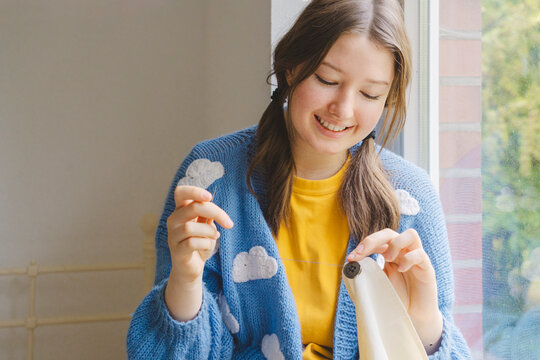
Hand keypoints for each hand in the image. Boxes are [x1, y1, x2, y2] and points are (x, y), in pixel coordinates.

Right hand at [164, 185, 232, 320]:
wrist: (191, 269)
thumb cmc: (199, 244)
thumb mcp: (206, 226)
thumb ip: (208, 215)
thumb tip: (213, 208)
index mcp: (181, 210)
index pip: (180, 192)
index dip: (194, 191)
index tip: (210, 197)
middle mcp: (173, 220)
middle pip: (193, 208)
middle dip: (215, 213)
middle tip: (229, 223)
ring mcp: (173, 236)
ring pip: (191, 227)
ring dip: (209, 232)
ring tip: (213, 238)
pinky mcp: (177, 251)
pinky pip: (192, 243)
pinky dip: (205, 244)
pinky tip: (207, 248)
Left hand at [346, 228, 442, 349]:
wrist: (414, 317)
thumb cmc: (396, 298)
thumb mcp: (378, 284)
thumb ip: (367, 274)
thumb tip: (350, 267)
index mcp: (389, 253)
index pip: (376, 240)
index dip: (362, 245)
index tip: (351, 258)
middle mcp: (403, 252)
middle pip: (390, 232)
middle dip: (372, 240)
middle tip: (361, 253)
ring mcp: (416, 258)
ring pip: (411, 234)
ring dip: (395, 244)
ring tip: (388, 259)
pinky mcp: (427, 268)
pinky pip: (420, 254)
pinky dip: (409, 259)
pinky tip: (401, 270)